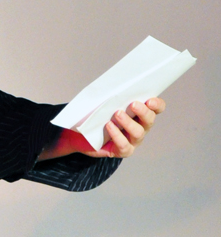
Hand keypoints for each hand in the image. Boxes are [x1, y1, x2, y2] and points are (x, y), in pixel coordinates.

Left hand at [38, 97, 164, 160]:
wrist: (80, 134)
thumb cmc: (94, 115)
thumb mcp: (103, 103)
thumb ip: (112, 96)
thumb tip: (112, 84)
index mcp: (139, 113)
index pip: (156, 108)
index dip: (157, 105)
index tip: (150, 100)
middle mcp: (140, 127)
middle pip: (149, 120)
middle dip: (144, 111)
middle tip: (133, 104)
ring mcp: (133, 140)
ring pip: (138, 133)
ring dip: (129, 122)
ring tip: (117, 114)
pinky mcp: (122, 151)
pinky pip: (124, 145)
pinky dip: (117, 135)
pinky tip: (109, 126)